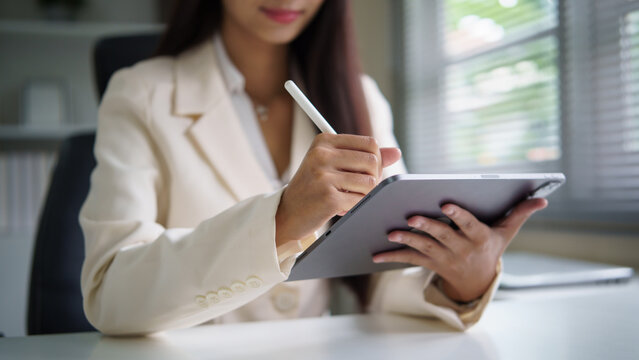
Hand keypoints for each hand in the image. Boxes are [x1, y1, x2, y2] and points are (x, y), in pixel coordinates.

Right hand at [276, 133, 401, 245]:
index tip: (364, 172)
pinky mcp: (328, 198)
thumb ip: (365, 157)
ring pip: (370, 183)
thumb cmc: (315, 186)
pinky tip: (341, 207)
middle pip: (373, 162)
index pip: (370, 144)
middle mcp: (321, 155)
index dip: (376, 160)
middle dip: (373, 178)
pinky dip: (355, 206)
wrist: (288, 213)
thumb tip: (397, 152)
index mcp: (324, 141)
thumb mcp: (335, 164)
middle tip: (359, 188)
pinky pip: (361, 200)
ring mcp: (323, 176)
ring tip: (349, 197)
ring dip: (365, 194)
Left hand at [372, 198, 547, 302]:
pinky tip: (375, 253)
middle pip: (442, 236)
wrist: (475, 280)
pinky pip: (409, 260)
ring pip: (423, 248)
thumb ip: (520, 214)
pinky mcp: (428, 263)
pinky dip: (391, 257)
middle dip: (427, 226)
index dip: (458, 215)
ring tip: (391, 233)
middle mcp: (460, 249)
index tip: (447, 203)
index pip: (468, 224)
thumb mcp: (506, 233)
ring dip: (406, 241)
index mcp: (478, 237)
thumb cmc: (490, 247)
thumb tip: (543, 198)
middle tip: (412, 216)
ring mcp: (443, 258)